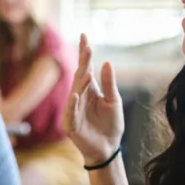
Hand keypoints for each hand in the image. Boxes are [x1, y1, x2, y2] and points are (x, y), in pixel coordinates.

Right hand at [62, 34, 124, 164]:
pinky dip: (72, 105)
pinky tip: (75, 95)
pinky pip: (70, 113)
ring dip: (80, 82)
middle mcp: (79, 97)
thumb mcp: (113, 101)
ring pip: (75, 92)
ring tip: (87, 70)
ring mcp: (73, 110)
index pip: (85, 68)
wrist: (108, 148)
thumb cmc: (111, 125)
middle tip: (87, 48)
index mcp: (90, 90)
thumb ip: (110, 83)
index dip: (84, 53)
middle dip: (84, 63)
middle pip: (80, 76)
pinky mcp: (70, 125)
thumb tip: (107, 62)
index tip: (84, 36)